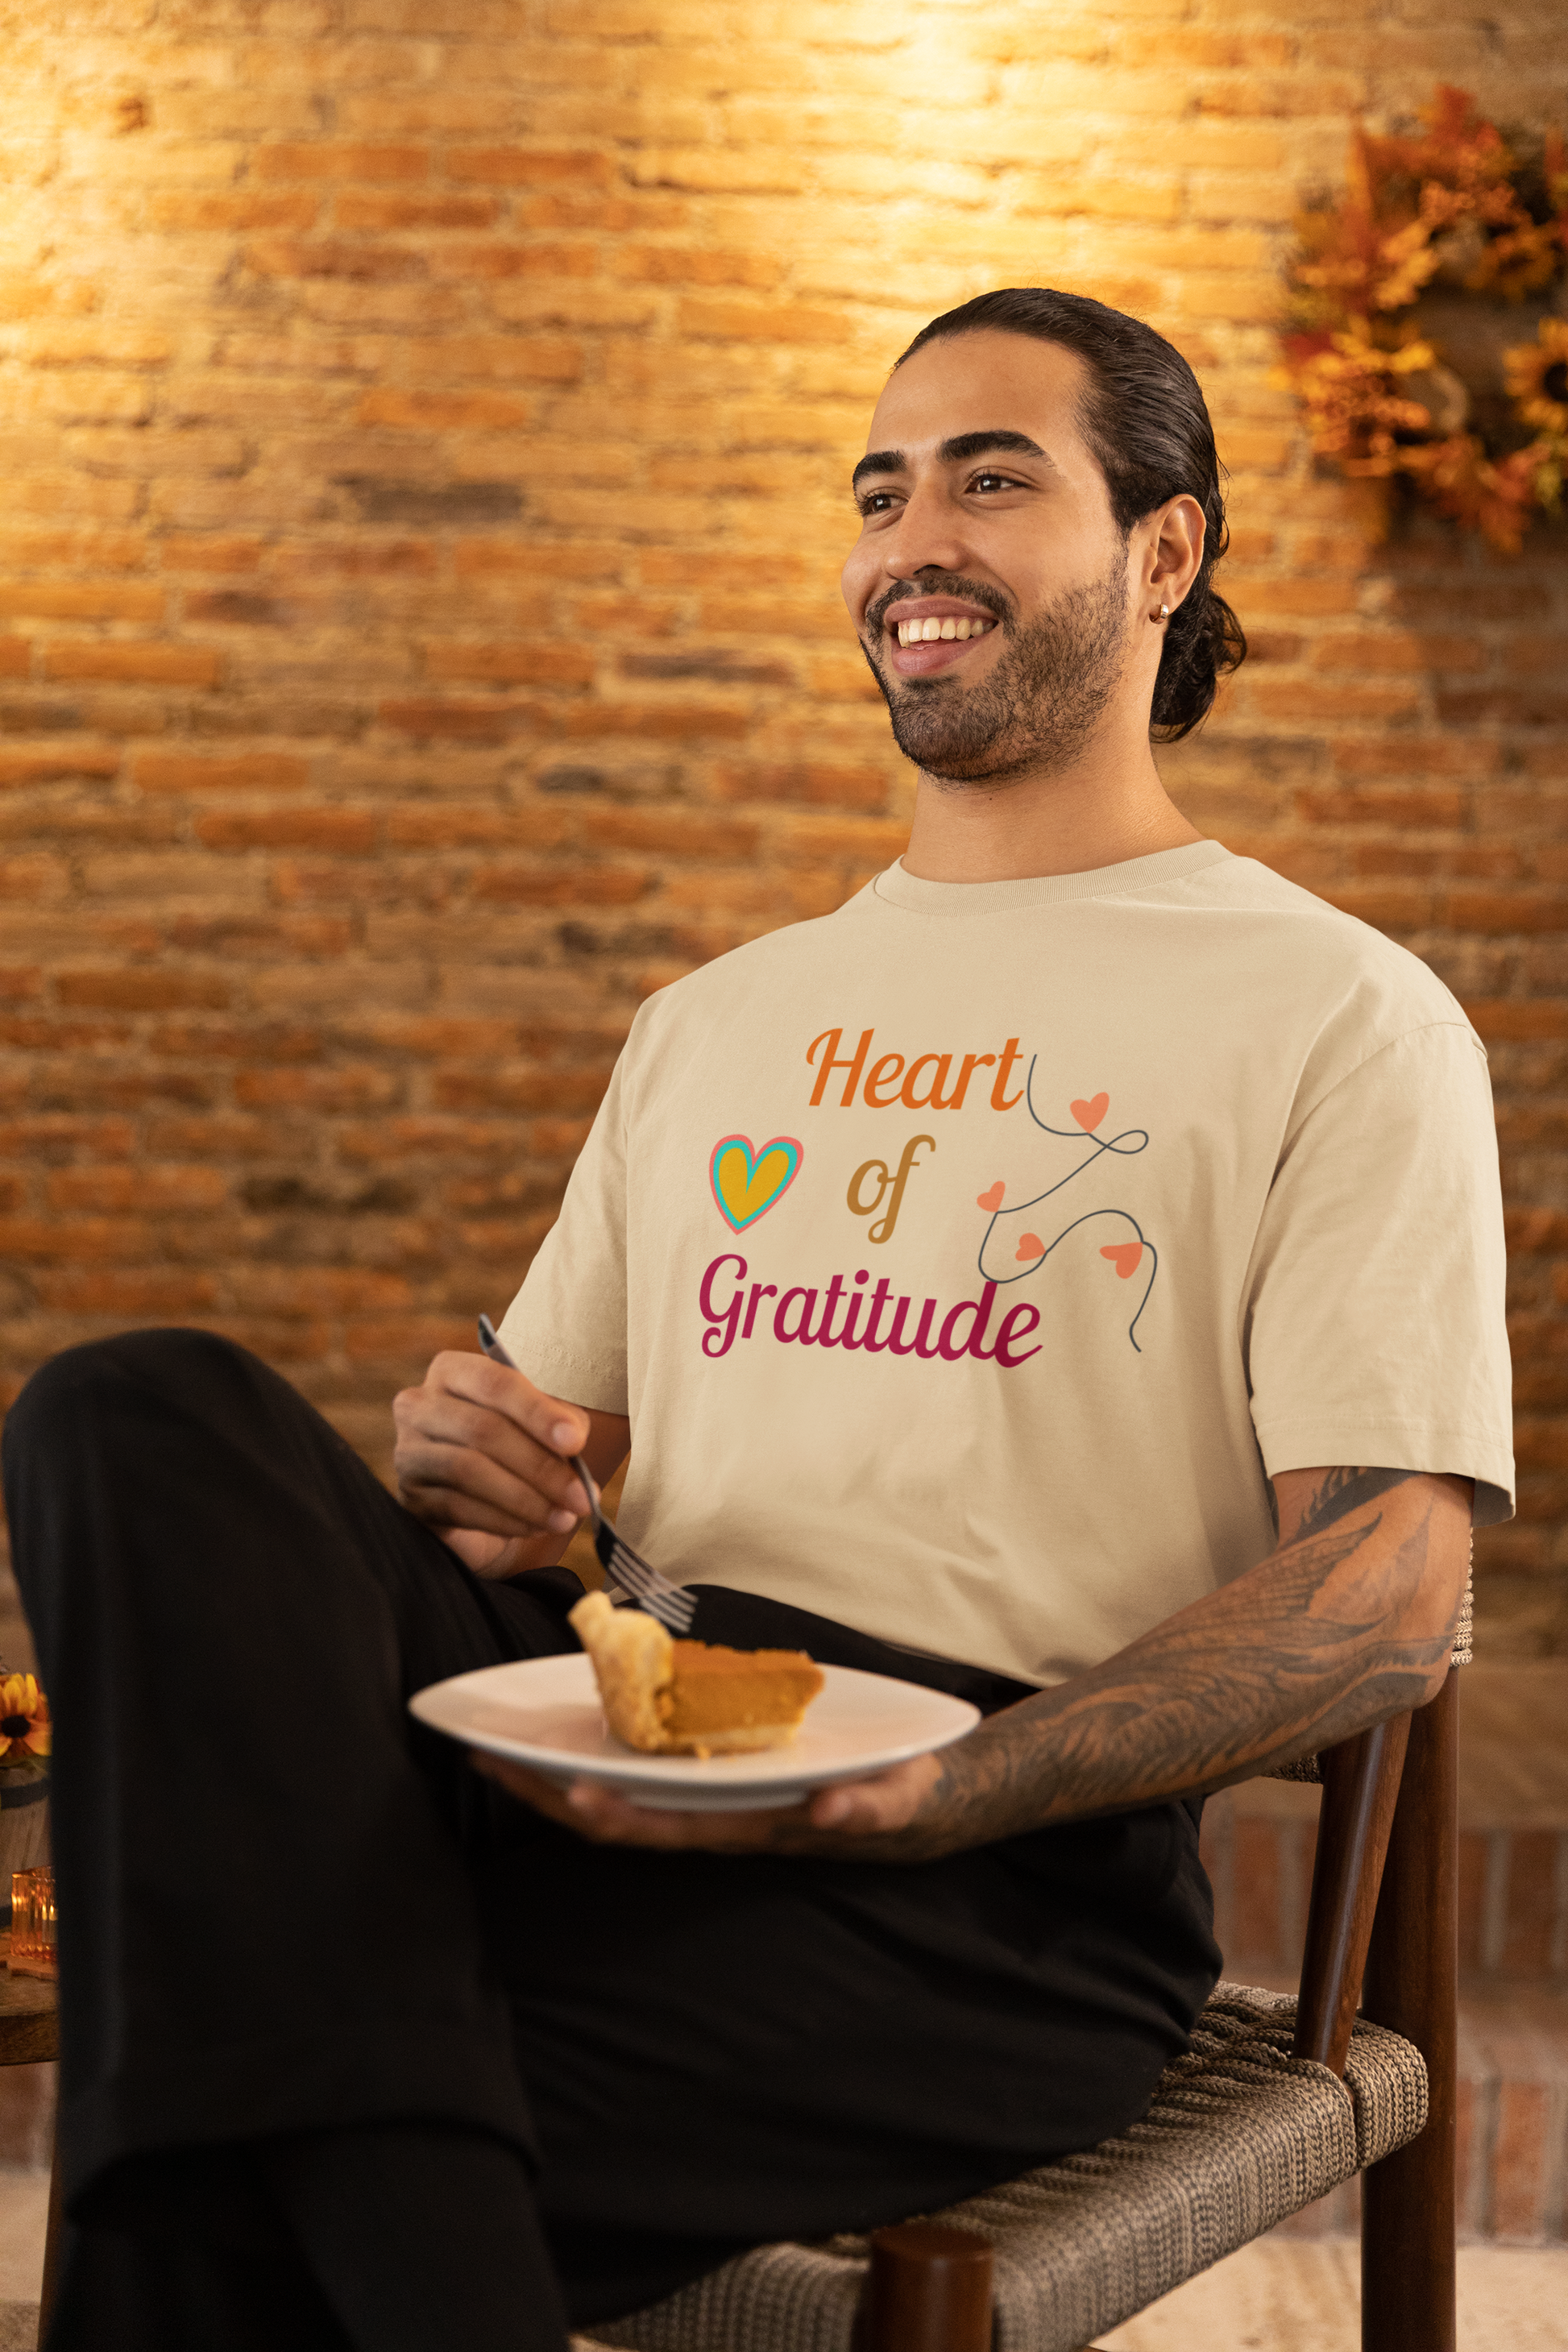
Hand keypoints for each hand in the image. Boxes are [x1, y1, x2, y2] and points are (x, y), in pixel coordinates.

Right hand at [393, 1350, 606, 1577]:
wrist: (481, 1499)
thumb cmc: (514, 1448)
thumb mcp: (540, 1426)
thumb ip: (558, 1422)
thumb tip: (572, 1437)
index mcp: (453, 1371)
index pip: (494, 1382)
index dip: (537, 1411)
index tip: (575, 1441)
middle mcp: (419, 1405)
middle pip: (482, 1429)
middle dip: (540, 1466)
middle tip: (581, 1496)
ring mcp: (408, 1452)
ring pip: (468, 1470)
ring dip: (525, 1499)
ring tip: (563, 1517)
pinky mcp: (409, 1497)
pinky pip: (457, 1508)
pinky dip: (504, 1520)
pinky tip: (534, 1526)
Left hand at [469, 1748, 947, 1856]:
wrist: (913, 1795)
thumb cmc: (899, 1795)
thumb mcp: (895, 1799)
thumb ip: (866, 1808)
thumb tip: (830, 1811)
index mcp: (750, 1826)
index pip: (669, 1830)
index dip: (618, 1819)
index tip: (573, 1795)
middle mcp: (715, 1819)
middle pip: (617, 1818)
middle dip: (549, 1795)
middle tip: (483, 1759)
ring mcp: (706, 1799)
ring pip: (614, 1795)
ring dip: (552, 1778)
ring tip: (493, 1747)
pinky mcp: (708, 1775)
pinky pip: (635, 1771)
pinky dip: (589, 1754)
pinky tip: (553, 1729)